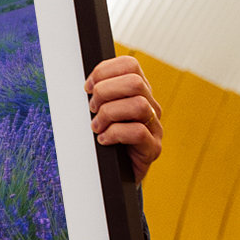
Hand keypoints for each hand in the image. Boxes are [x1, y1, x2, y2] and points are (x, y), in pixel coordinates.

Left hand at [85, 55, 162, 183]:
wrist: (114, 175)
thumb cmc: (104, 140)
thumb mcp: (99, 112)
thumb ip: (98, 95)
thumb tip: (85, 85)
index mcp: (138, 92)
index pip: (129, 65)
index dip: (104, 71)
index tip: (88, 87)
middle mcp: (151, 106)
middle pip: (134, 82)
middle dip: (105, 92)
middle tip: (92, 109)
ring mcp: (155, 127)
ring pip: (138, 105)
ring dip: (109, 114)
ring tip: (96, 127)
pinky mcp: (153, 148)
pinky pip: (138, 132)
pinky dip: (114, 134)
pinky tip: (103, 140)